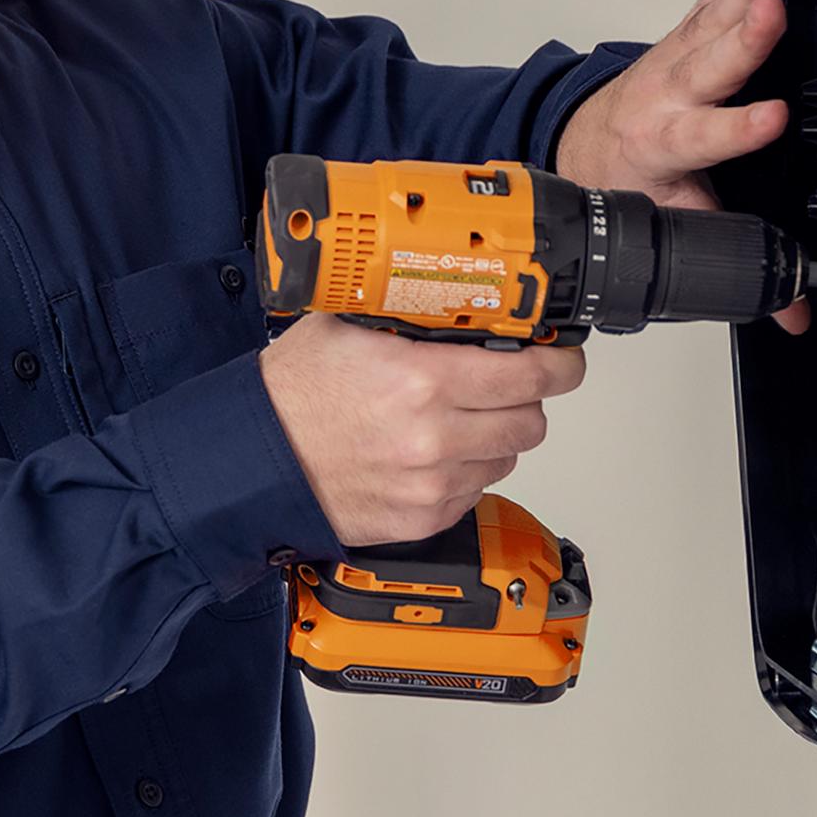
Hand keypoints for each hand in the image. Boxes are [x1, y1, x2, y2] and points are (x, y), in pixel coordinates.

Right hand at [259, 315, 586, 547]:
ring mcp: (431, 484)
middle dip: (526, 400)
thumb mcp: (348, 325)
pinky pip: (475, 491)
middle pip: (531, 421)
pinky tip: (430, 454)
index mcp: (423, 380)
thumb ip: (410, 313)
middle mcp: (434, 436)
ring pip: (506, 458)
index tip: (564, 360)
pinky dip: (464, 471)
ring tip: (454, 420)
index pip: (532, 375)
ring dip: (494, 437)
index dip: (560, 365)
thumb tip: (458, 297)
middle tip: (507, 387)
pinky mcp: (422, 518)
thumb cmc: (291, 396)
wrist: (253, 460)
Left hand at [554, 0, 808, 331]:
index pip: (707, 138)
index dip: (740, 128)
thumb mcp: (679, 225)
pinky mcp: (686, 33)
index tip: (775, 116)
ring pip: (713, 19)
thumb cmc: (636, 181)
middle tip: (770, 12)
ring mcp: (676, 59)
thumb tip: (788, 310)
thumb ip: (730, 257)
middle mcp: (669, 95)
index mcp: (667, 146)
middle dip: (742, 38)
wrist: (589, 145)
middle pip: (710, 64)